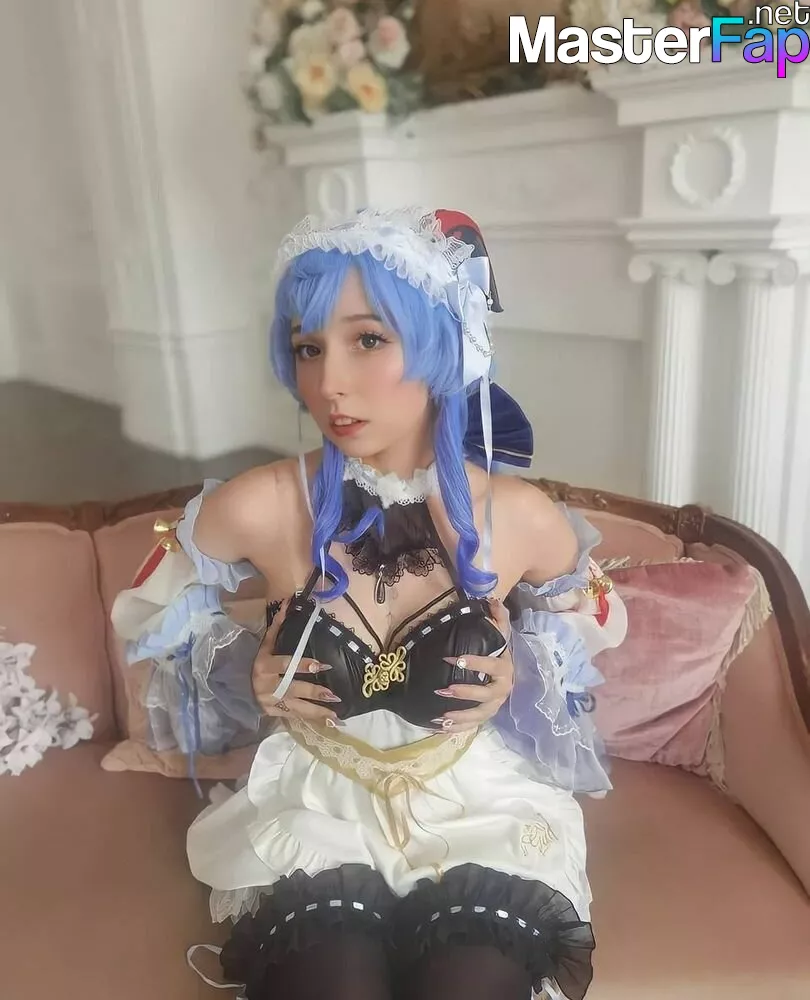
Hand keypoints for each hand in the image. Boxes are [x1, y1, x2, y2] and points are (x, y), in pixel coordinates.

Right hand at [251, 598, 341, 725]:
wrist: (236, 689)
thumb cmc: (255, 662)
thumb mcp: (263, 645)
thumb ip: (277, 626)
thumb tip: (289, 602)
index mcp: (264, 666)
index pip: (286, 665)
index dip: (304, 666)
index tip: (322, 666)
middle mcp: (268, 686)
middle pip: (294, 689)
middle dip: (314, 693)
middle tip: (334, 695)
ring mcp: (272, 703)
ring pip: (297, 708)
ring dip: (318, 712)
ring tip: (336, 714)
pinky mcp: (276, 714)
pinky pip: (297, 718)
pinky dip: (314, 721)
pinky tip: (330, 723)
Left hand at [433, 598, 513, 732]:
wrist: (507, 676)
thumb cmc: (499, 654)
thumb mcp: (501, 635)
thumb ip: (499, 618)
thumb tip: (493, 600)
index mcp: (505, 670)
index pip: (491, 667)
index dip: (474, 663)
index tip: (453, 658)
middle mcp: (502, 690)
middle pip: (486, 695)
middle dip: (465, 693)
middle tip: (443, 690)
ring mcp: (495, 706)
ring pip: (479, 715)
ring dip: (460, 716)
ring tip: (441, 715)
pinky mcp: (486, 716)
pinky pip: (473, 725)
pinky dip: (458, 728)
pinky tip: (441, 727)